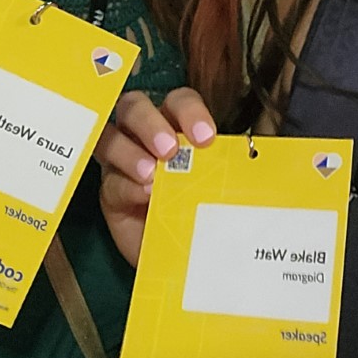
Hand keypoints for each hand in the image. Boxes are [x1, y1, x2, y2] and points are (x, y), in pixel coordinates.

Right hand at [95, 87, 214, 265]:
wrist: (188, 255)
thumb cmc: (205, 210)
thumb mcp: (218, 182)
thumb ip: (225, 163)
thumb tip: (248, 154)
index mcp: (176, 124)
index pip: (178, 102)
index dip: (189, 112)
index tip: (205, 138)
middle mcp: (144, 134)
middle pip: (133, 106)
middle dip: (149, 123)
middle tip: (168, 150)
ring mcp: (122, 161)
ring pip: (110, 136)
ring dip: (128, 151)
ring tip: (151, 174)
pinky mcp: (111, 192)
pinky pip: (110, 180)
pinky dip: (127, 185)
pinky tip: (144, 195)